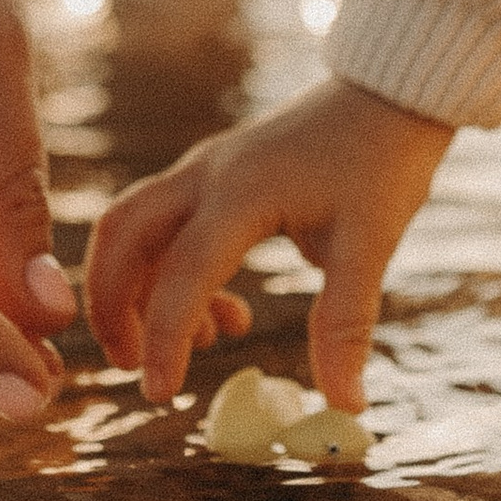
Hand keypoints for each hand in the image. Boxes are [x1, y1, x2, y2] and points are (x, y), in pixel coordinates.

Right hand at [85, 75, 453, 410]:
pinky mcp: (211, 174)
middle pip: (121, 236)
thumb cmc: (382, 162)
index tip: (159, 393)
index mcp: (241, 191)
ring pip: (132, 228)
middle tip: (134, 367)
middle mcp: (206, 174)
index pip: (181, 272)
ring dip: (136, 289)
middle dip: (112, 306)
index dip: (163, 337)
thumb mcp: (370, 246)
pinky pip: (163, 225)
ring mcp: (203, 169)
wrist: (388, 93)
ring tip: (196, 344)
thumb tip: (347, 407)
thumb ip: (347, 326)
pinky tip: (225, 315)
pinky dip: (170, 275)